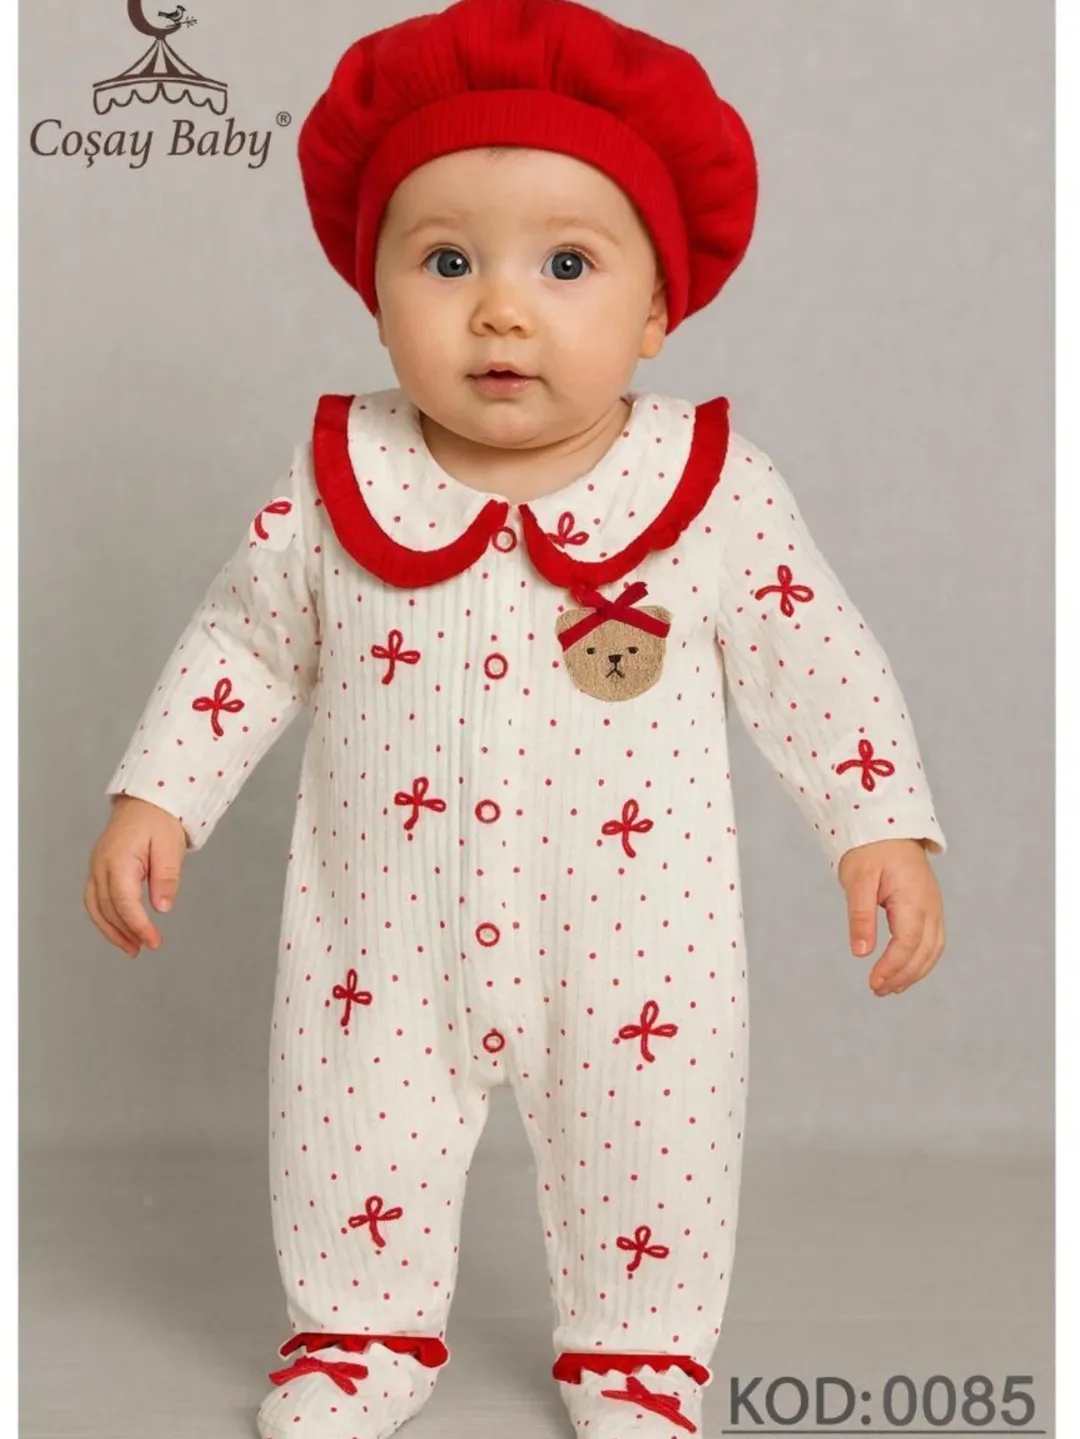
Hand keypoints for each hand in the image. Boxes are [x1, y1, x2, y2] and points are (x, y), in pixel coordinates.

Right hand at [84, 795, 187, 956]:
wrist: (146, 800)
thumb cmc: (159, 819)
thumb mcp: (170, 847)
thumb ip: (166, 877)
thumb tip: (162, 907)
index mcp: (119, 859)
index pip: (125, 902)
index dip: (138, 926)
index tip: (154, 941)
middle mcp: (101, 865)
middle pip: (108, 908)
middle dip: (126, 932)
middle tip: (147, 947)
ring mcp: (96, 866)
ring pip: (96, 907)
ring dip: (111, 930)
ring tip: (131, 948)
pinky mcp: (98, 868)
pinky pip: (95, 899)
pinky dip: (105, 918)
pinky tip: (119, 929)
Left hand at [837, 838, 944, 995]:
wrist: (887, 826)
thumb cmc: (870, 849)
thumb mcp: (858, 880)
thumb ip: (860, 917)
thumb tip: (861, 952)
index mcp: (914, 899)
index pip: (907, 943)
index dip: (892, 967)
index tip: (874, 983)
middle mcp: (930, 906)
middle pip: (924, 952)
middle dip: (903, 976)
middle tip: (877, 990)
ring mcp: (934, 907)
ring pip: (933, 949)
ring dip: (914, 972)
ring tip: (890, 988)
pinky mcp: (930, 907)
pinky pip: (932, 940)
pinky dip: (920, 959)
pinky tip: (903, 971)